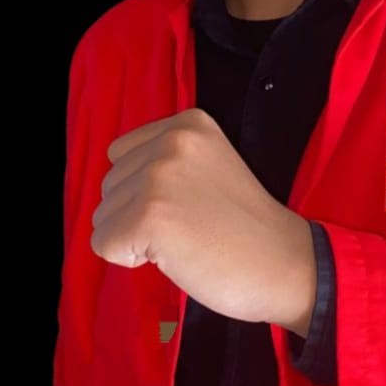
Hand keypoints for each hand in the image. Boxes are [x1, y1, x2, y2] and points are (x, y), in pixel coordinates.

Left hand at [90, 107, 316, 333]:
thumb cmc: (245, 225)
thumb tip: (113, 185)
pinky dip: (129, 259)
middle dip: (136, 213)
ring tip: (184, 238)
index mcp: (187, 123)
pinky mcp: (148, 218)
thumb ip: (165, 160)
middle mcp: (171, 142)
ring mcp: (158, 178)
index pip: (121, 155)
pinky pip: (103, 245)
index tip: (189, 202)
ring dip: (134, 237)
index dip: (144, 189)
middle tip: (190, 225)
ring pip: (102, 216)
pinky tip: (172, 255)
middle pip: (109, 185)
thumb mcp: (208, 165)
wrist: (283, 262)